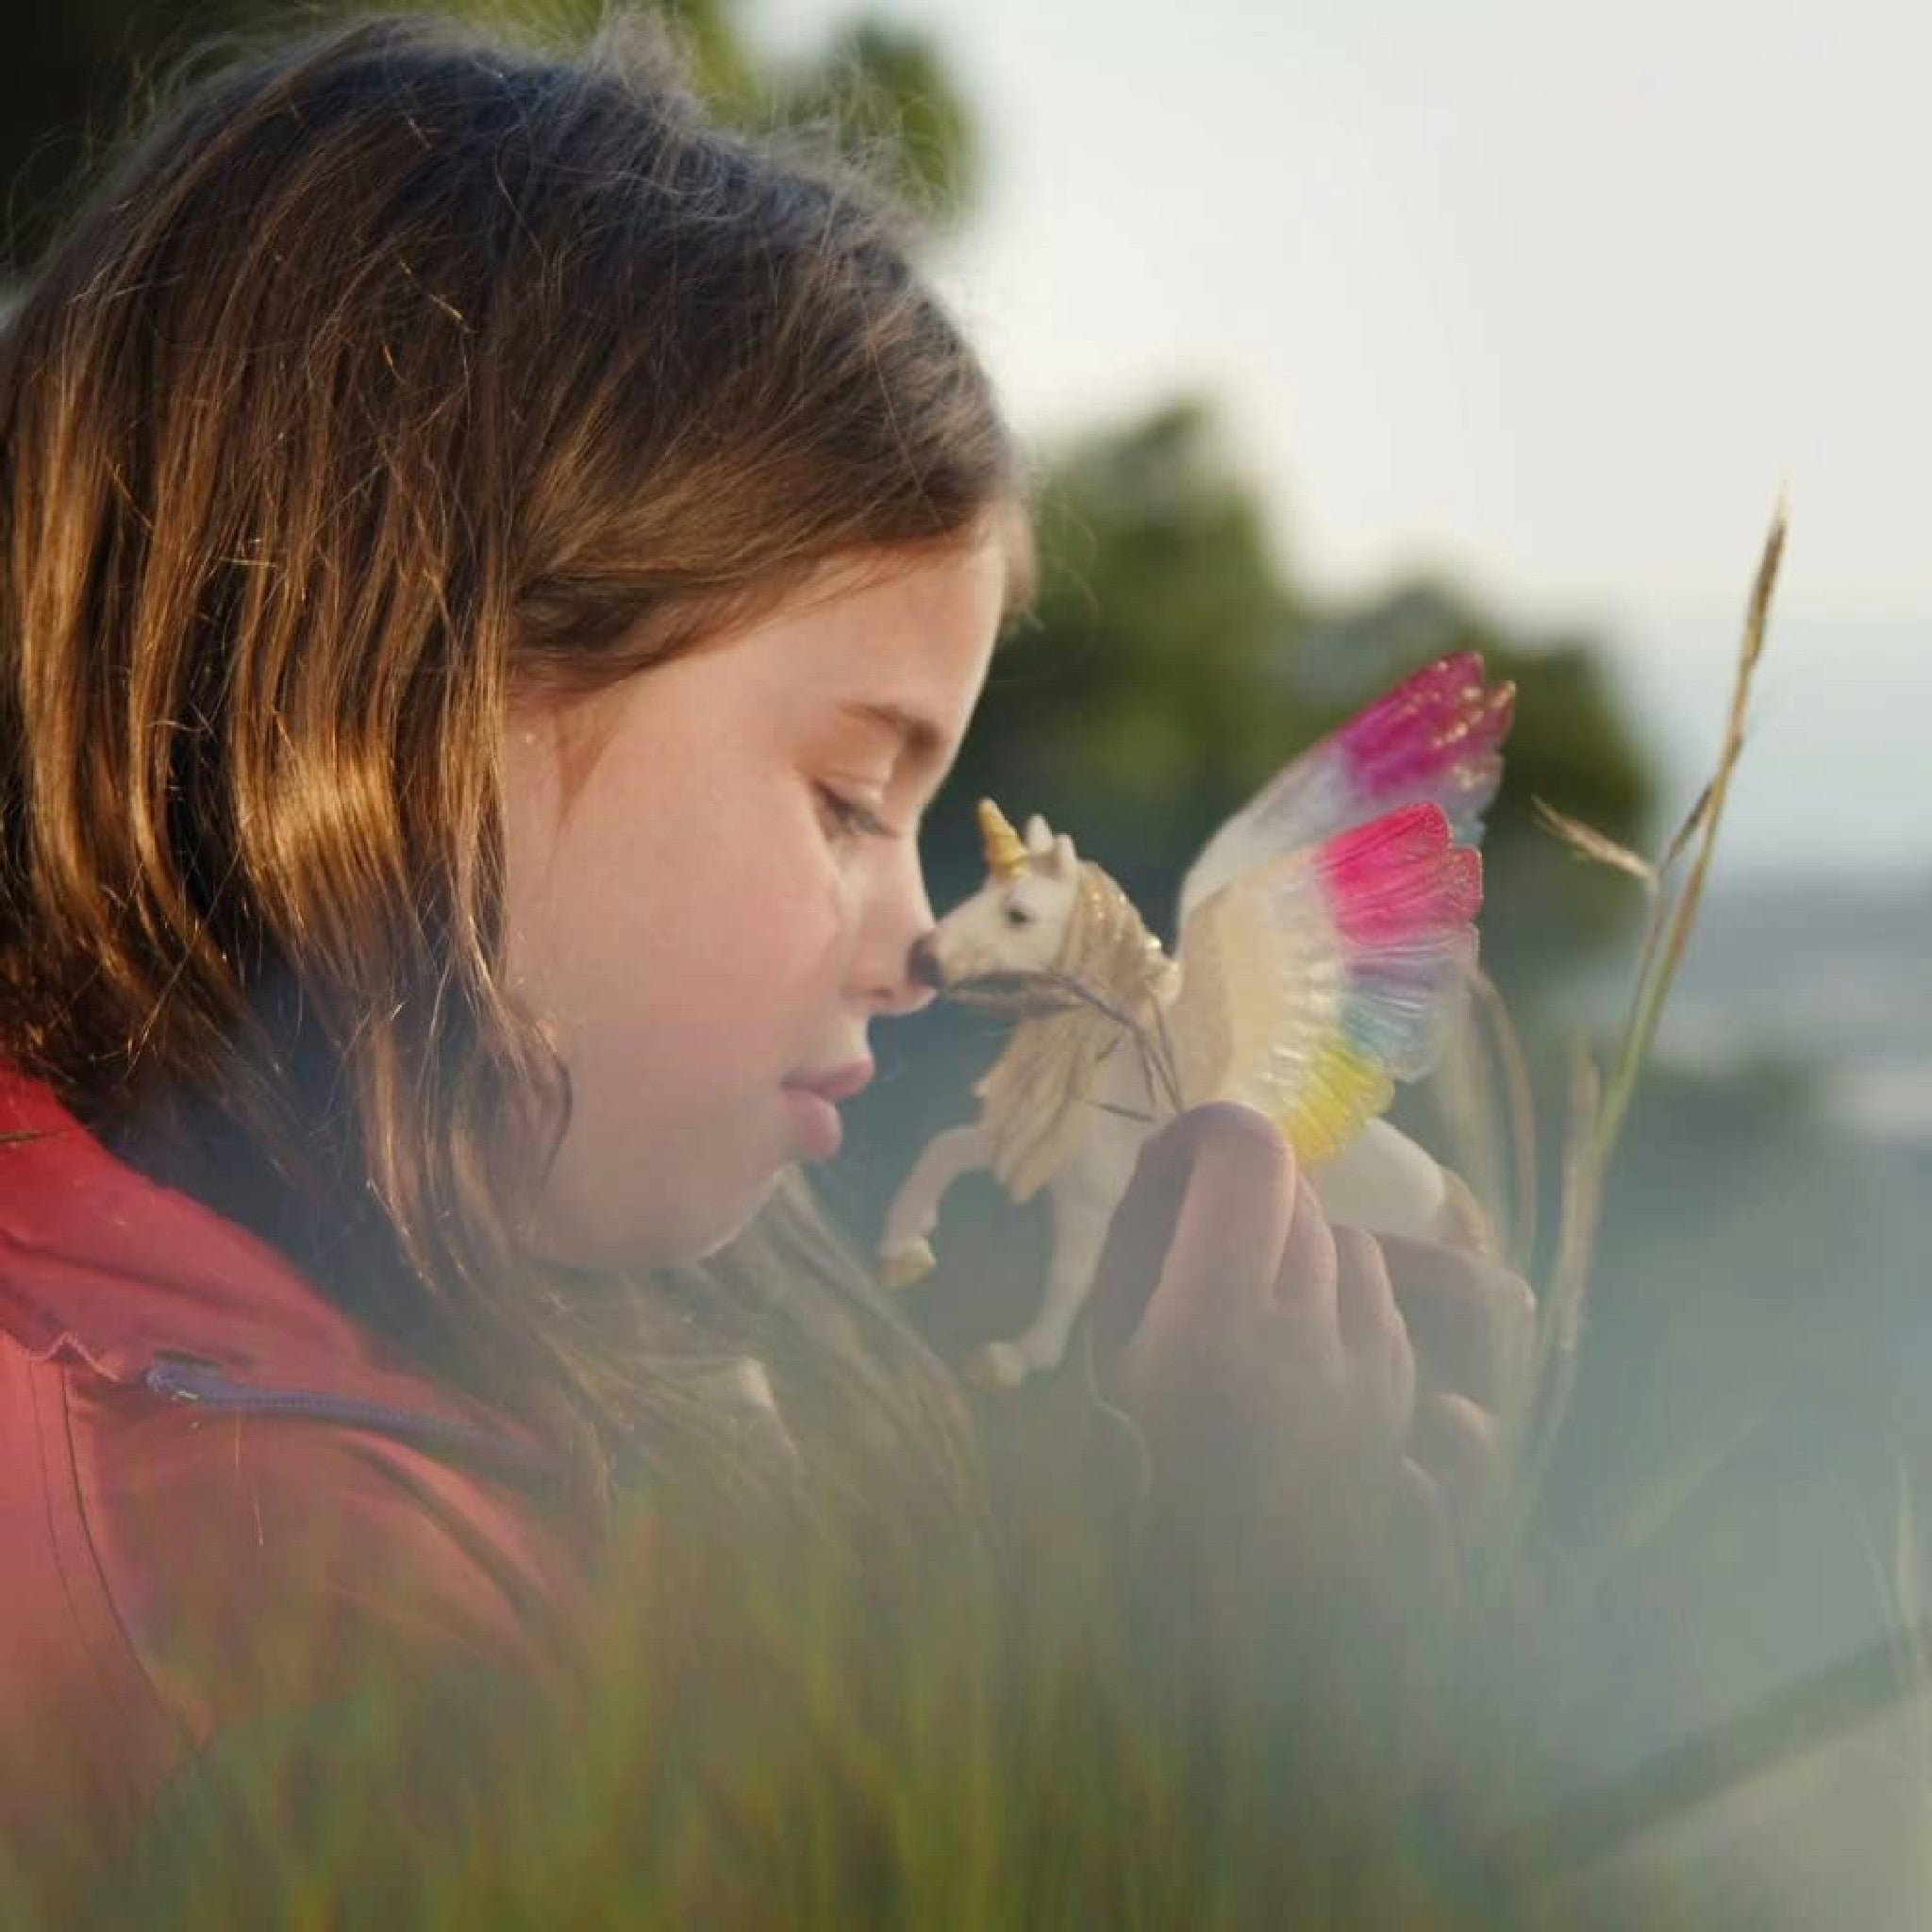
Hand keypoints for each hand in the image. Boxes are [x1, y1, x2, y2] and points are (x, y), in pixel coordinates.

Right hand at [1089, 1107, 1534, 1649]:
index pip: (1250, 1154)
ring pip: (1349, 1245)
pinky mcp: (1403, 1413)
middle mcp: (1311, 1337)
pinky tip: (1294, 1352)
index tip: (1171, 1165)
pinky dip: (1339, 1305)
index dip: (1205, 1136)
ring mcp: (1371, 1378)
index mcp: (1217, 1322)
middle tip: (1193, 1244)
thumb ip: (1135, 1255)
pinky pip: (1382, 1310)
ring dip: (1296, 1249)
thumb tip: (1171, 1170)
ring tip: (1245, 1302)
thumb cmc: (1127, 1502)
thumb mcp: (1097, 1367)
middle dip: (1240, 1198)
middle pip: (1295, 1195)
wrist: (1220, 1648)